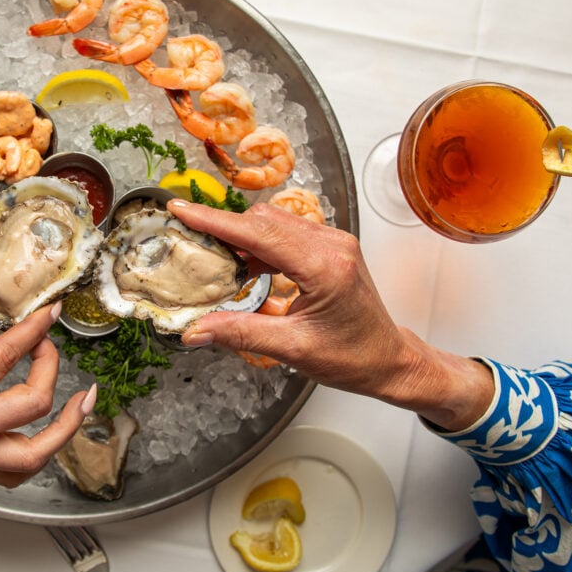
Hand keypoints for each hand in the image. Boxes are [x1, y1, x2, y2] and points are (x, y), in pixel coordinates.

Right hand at [0, 251, 93, 486]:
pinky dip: (41, 453)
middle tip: (46, 340)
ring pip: (36, 454)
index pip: (5, 358)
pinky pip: (15, 472)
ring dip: (66, 426)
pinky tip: (51, 432)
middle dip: (49, 364)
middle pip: (32, 402)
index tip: (49, 311)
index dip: (34, 330)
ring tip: (83, 400)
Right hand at [167, 200, 492, 428]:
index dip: (215, 221)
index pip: (259, 233)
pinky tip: (244, 268)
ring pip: (273, 223)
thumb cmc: (353, 358)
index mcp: (325, 267)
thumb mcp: (292, 350)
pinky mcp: (330, 248)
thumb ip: (241, 333)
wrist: (389, 361)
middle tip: (188, 239)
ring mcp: (333, 243)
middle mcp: (332, 245)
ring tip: (213, 256)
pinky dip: (258, 245)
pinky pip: (285, 234)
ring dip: (240, 236)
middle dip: (223, 227)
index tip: (182, 210)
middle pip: (263, 220)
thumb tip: (196, 329)